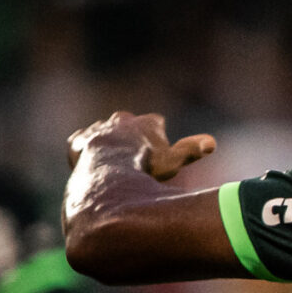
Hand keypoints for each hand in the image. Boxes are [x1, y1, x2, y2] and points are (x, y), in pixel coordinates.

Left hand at [66, 111, 216, 182]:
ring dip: (109, 144)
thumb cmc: (146, 168)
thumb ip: (192, 150)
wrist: (107, 173)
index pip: (156, 123)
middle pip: (129, 123)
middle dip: (132, 136)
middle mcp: (121, 119)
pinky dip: (86, 151)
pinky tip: (93, 165)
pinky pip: (82, 142)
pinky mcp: (78, 140)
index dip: (159, 138)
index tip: (159, 153)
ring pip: (105, 133)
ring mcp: (98, 128)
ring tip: (115, 166)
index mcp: (146, 122)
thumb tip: (212, 142)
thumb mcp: (175, 161)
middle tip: (137, 158)